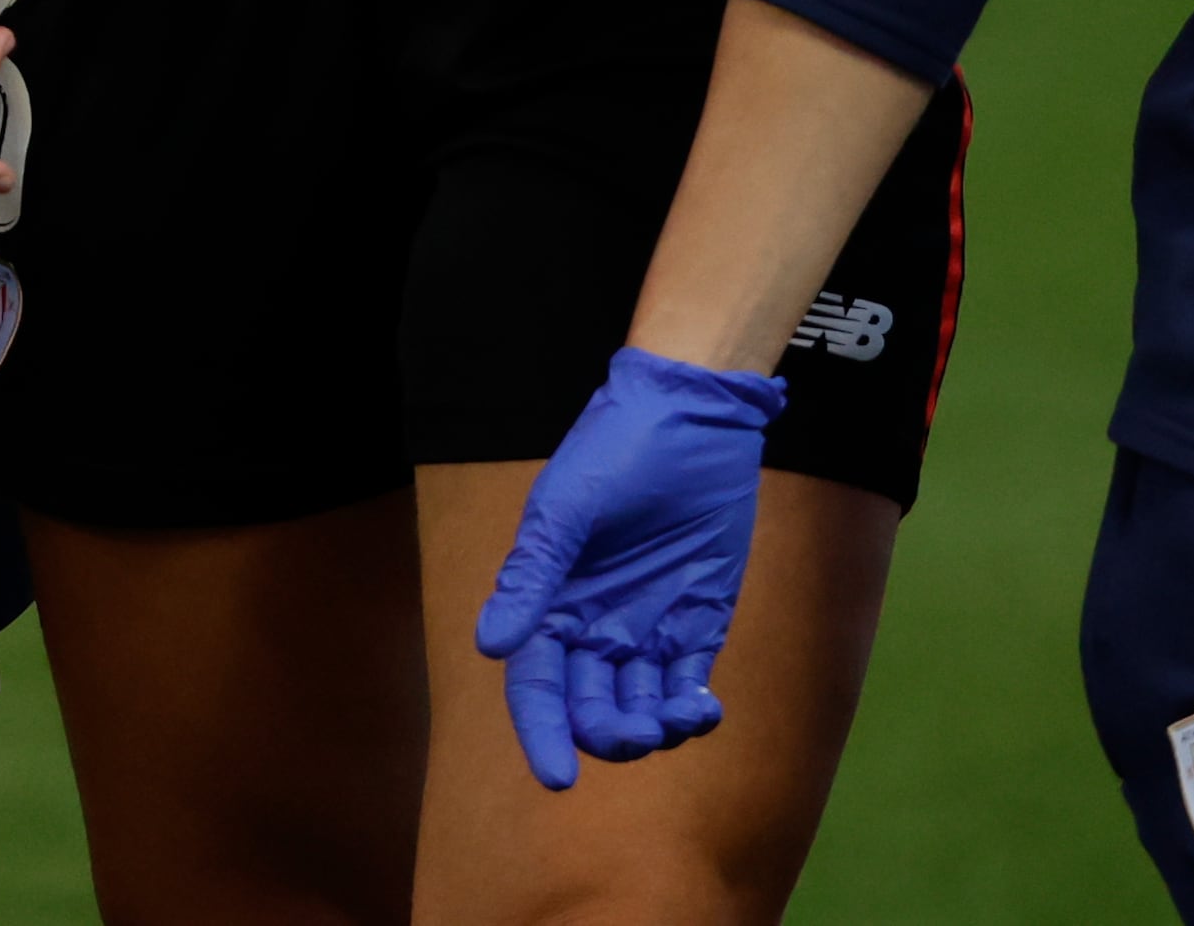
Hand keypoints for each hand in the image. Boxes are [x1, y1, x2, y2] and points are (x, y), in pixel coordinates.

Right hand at [471, 348, 788, 791]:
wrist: (691, 413)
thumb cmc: (616, 449)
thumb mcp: (567, 508)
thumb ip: (532, 577)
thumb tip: (491, 646)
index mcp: (550, 602)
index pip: (536, 686)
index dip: (541, 735)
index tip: (558, 779)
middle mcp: (592, 625)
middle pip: (587, 708)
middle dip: (606, 735)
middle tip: (634, 735)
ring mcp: (645, 628)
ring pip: (638, 707)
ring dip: (651, 730)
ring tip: (675, 721)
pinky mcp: (695, 623)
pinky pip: (687, 687)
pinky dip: (693, 712)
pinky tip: (702, 711)